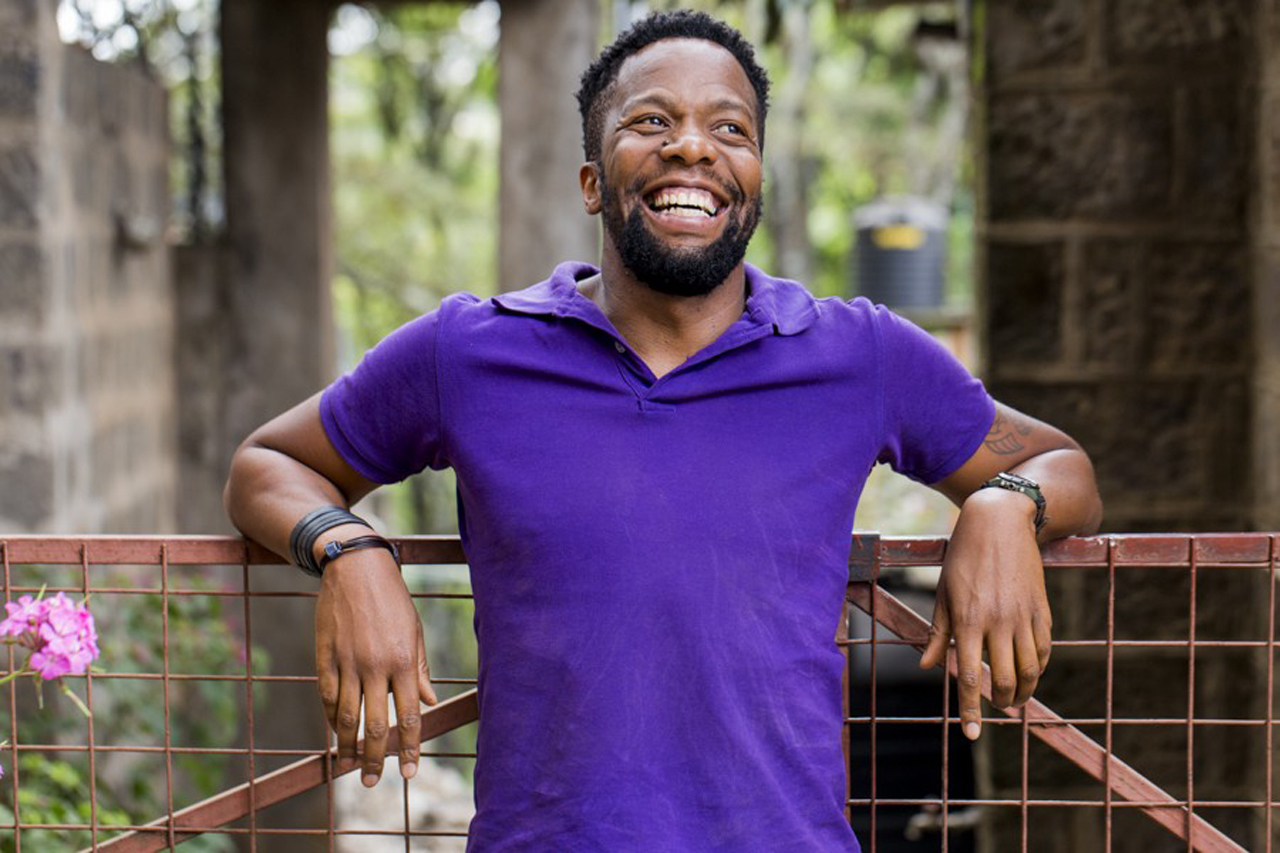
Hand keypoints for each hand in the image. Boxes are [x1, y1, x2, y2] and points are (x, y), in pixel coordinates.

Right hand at [315, 551, 437, 785]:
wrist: (356, 568)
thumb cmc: (393, 600)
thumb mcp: (414, 631)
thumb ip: (420, 670)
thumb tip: (427, 704)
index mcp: (403, 661)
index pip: (408, 716)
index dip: (409, 748)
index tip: (408, 772)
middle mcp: (375, 666)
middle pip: (374, 724)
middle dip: (373, 758)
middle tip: (370, 781)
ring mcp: (347, 663)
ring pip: (346, 716)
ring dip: (347, 746)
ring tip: (348, 765)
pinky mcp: (325, 657)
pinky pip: (327, 697)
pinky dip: (331, 719)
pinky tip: (335, 733)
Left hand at [919, 488, 1051, 739]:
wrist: (999, 523)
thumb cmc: (963, 557)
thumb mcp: (944, 593)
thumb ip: (939, 634)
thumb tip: (929, 667)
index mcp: (969, 621)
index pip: (971, 677)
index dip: (971, 710)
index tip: (971, 735)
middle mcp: (998, 622)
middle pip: (1005, 680)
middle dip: (1000, 702)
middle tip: (995, 707)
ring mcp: (1024, 616)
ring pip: (1031, 670)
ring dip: (1023, 691)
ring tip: (1013, 698)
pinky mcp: (1043, 609)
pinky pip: (1044, 649)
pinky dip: (1039, 667)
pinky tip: (1030, 672)